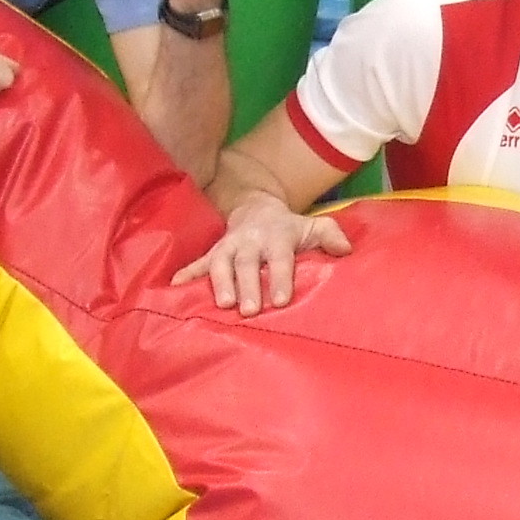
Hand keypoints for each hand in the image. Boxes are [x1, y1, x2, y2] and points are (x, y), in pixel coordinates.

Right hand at [171, 188, 351, 312]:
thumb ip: (331, 235)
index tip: (281, 300)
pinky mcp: (213, 253)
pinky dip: (186, 274)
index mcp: (278, 237)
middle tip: (250, 310)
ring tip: (222, 305)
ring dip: (219, 283)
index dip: (280, 278)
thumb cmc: (290, 228)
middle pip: (247, 263)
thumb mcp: (315, 226)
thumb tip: (345, 251)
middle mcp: (251, 242)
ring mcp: (229, 246)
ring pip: (220, 263)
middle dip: (248, 285)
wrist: (257, 209)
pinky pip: (198, 263)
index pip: (280, 259)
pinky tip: (174, 287)